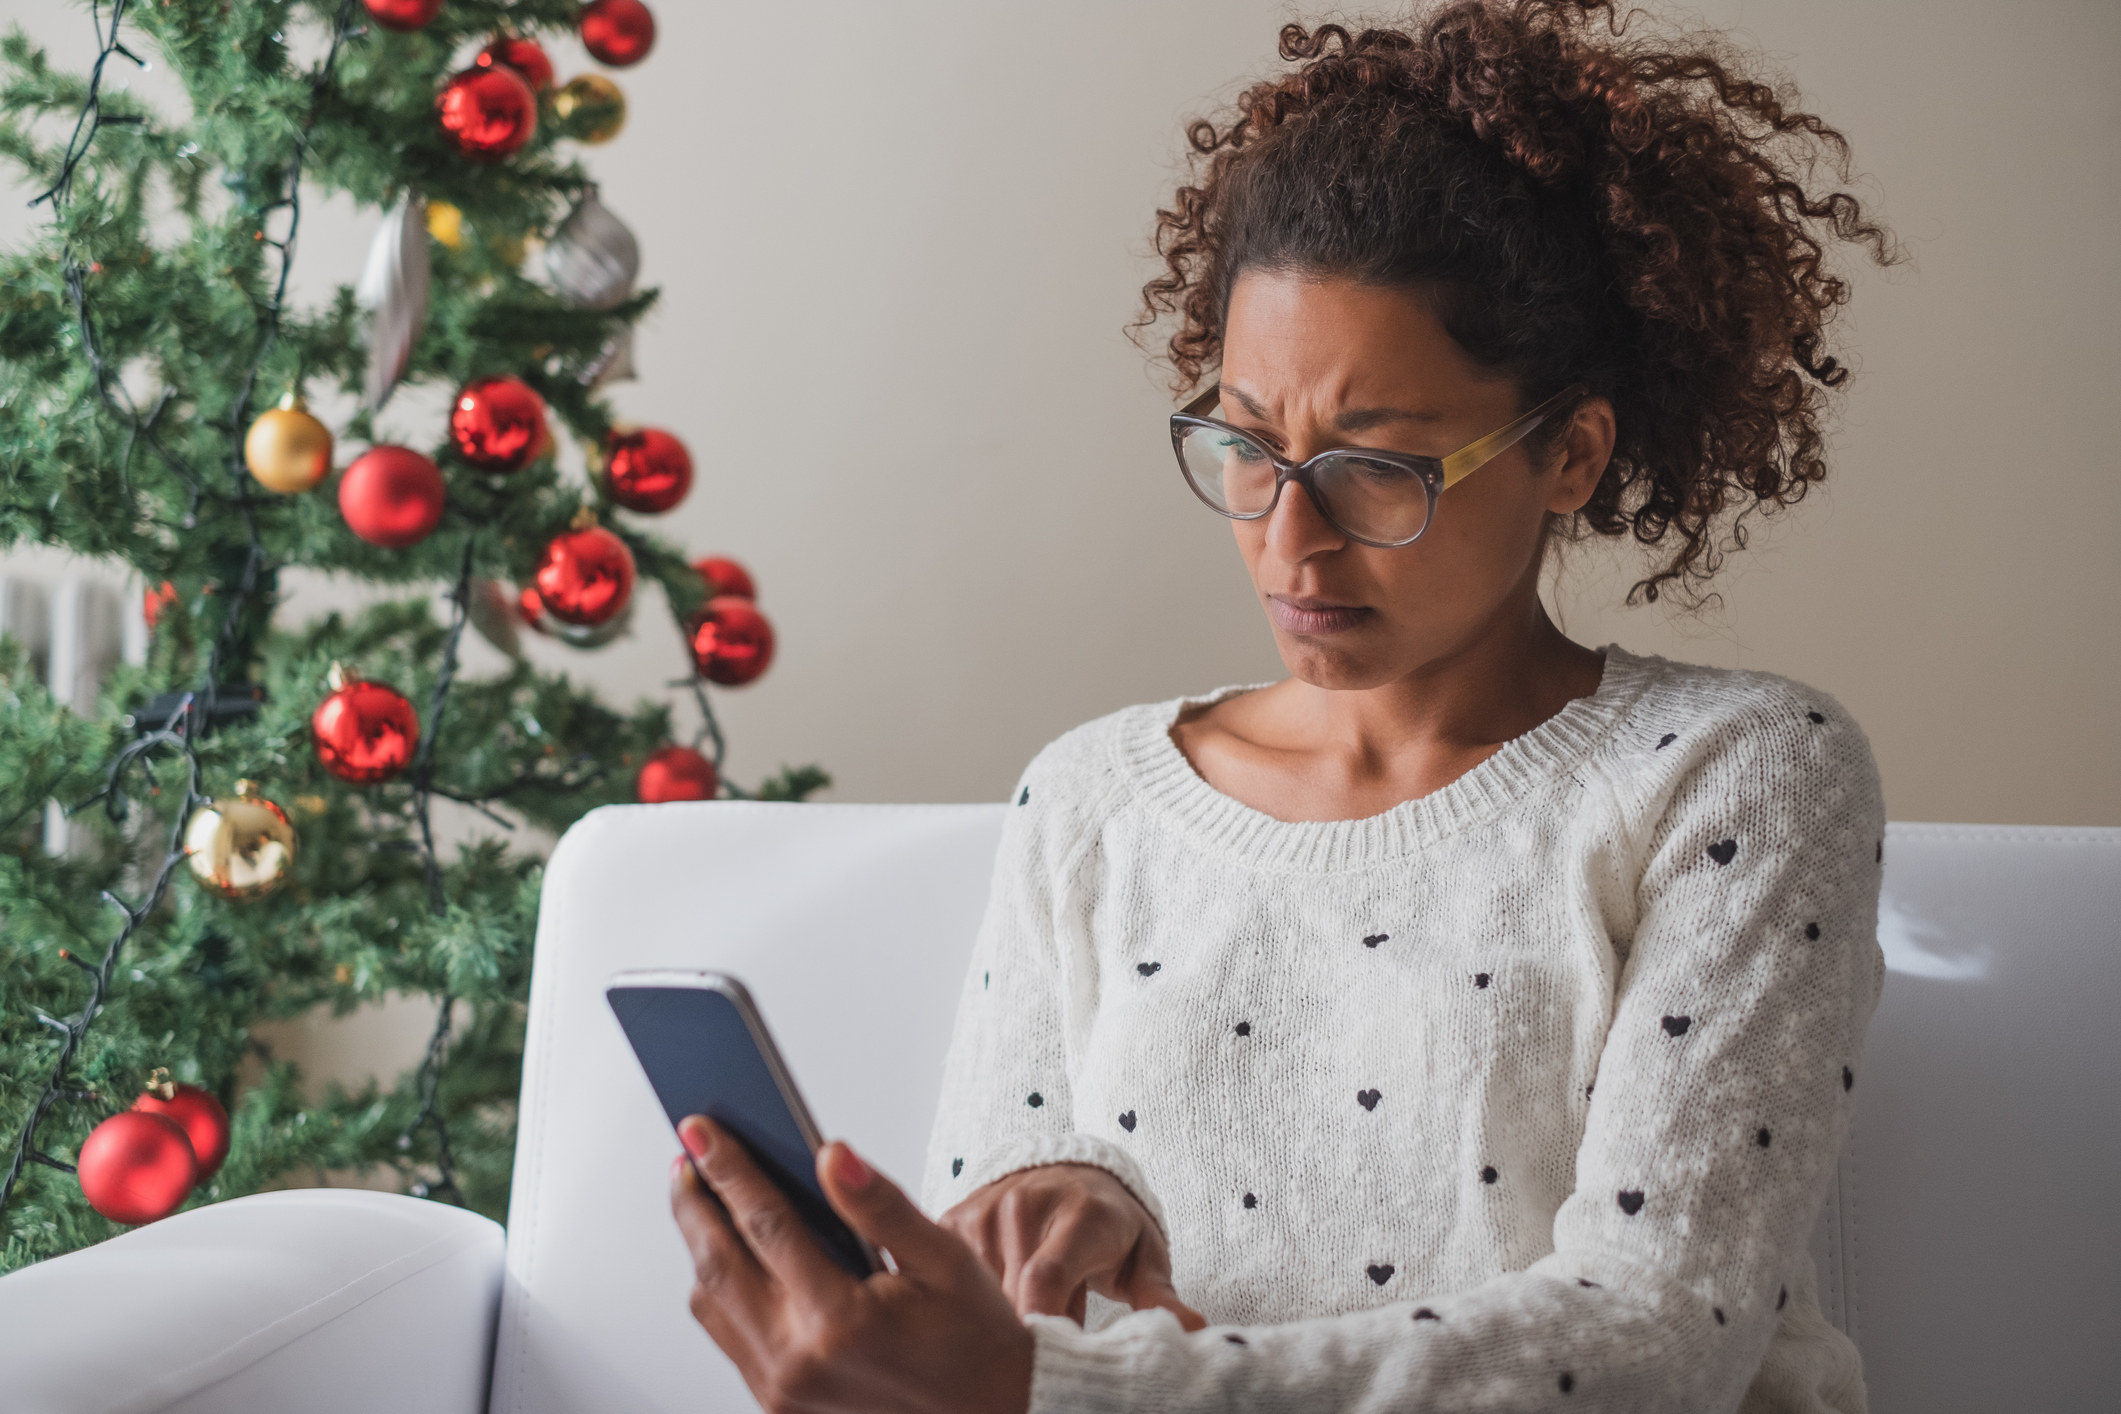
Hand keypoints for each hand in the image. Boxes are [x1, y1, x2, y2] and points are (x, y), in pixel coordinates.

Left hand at [670, 1116, 1032, 1413]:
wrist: (988, 1411)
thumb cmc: (972, 1334)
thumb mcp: (942, 1258)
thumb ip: (878, 1204)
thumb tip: (829, 1154)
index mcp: (841, 1321)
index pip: (765, 1226)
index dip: (728, 1170)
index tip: (700, 1129)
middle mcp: (798, 1362)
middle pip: (716, 1265)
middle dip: (693, 1202)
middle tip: (686, 1153)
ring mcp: (781, 1391)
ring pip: (710, 1304)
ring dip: (700, 1246)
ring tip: (703, 1196)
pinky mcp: (777, 1404)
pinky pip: (728, 1336)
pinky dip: (720, 1289)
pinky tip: (734, 1252)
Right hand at [940, 1163, 1204, 1329]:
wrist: (1070, 1172)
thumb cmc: (1114, 1228)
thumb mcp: (1144, 1259)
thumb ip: (1160, 1298)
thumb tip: (1196, 1332)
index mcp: (1080, 1217)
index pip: (1046, 1278)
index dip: (1041, 1324)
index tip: (1050, 1353)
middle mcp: (1025, 1207)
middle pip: (1011, 1298)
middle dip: (1029, 1328)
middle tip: (1053, 1333)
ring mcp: (984, 1211)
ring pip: (979, 1293)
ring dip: (1001, 1313)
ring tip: (1030, 1308)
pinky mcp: (954, 1219)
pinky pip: (955, 1277)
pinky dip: (974, 1296)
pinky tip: (997, 1291)